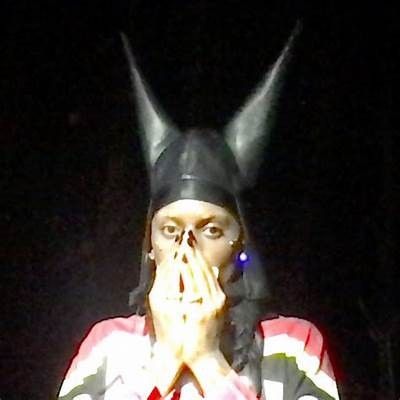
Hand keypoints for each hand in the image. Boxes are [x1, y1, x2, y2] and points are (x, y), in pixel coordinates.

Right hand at [149, 232, 233, 394]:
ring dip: (200, 259)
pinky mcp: (221, 302)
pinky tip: (205, 261)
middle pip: (198, 270)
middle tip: (186, 239)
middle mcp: (207, 298)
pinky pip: (215, 280)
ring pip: (207, 273)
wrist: (200, 353)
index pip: (186, 273)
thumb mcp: (165, 314)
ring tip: (192, 246)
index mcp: (193, 302)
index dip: (182, 258)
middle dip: (191, 254)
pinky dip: (208, 269)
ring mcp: (216, 300)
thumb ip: (167, 288)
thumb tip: (169, 266)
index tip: (178, 246)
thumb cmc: (177, 337)